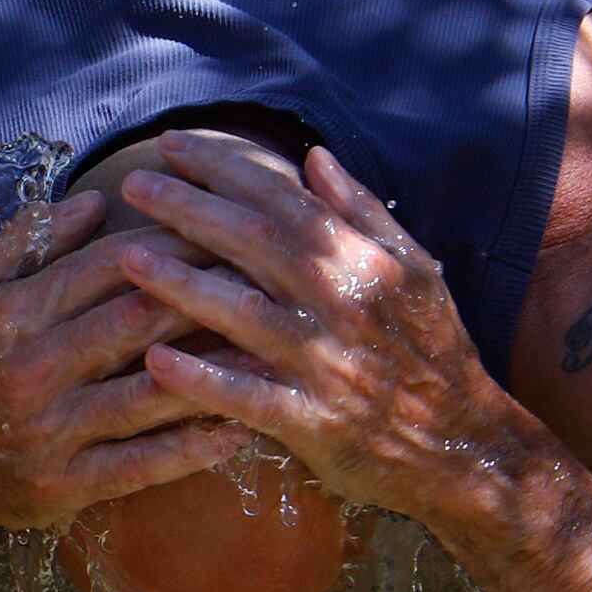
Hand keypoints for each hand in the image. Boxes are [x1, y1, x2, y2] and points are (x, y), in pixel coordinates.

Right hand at [0, 191, 248, 539]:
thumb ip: (27, 240)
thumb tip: (97, 201)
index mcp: (10, 312)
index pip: (108, 265)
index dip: (173, 244)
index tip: (224, 230)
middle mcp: (30, 368)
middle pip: (138, 321)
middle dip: (208, 296)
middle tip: (266, 279)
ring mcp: (49, 431)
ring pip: (150, 393)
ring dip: (216, 370)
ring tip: (271, 352)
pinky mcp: (64, 486)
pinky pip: (142, 464)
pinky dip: (194, 447)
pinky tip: (239, 428)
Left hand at [117, 135, 548, 534]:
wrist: (464, 446)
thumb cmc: (432, 352)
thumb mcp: (415, 270)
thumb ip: (362, 211)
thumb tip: (314, 156)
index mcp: (364, 261)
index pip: (283, 199)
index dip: (225, 168)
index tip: (174, 145)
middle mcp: (343, 304)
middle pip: (254, 243)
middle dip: (188, 208)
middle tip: (132, 184)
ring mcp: (327, 364)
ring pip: (244, 314)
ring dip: (182, 284)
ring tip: (127, 259)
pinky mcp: (314, 421)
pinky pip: (249, 396)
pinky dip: (204, 380)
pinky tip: (156, 362)